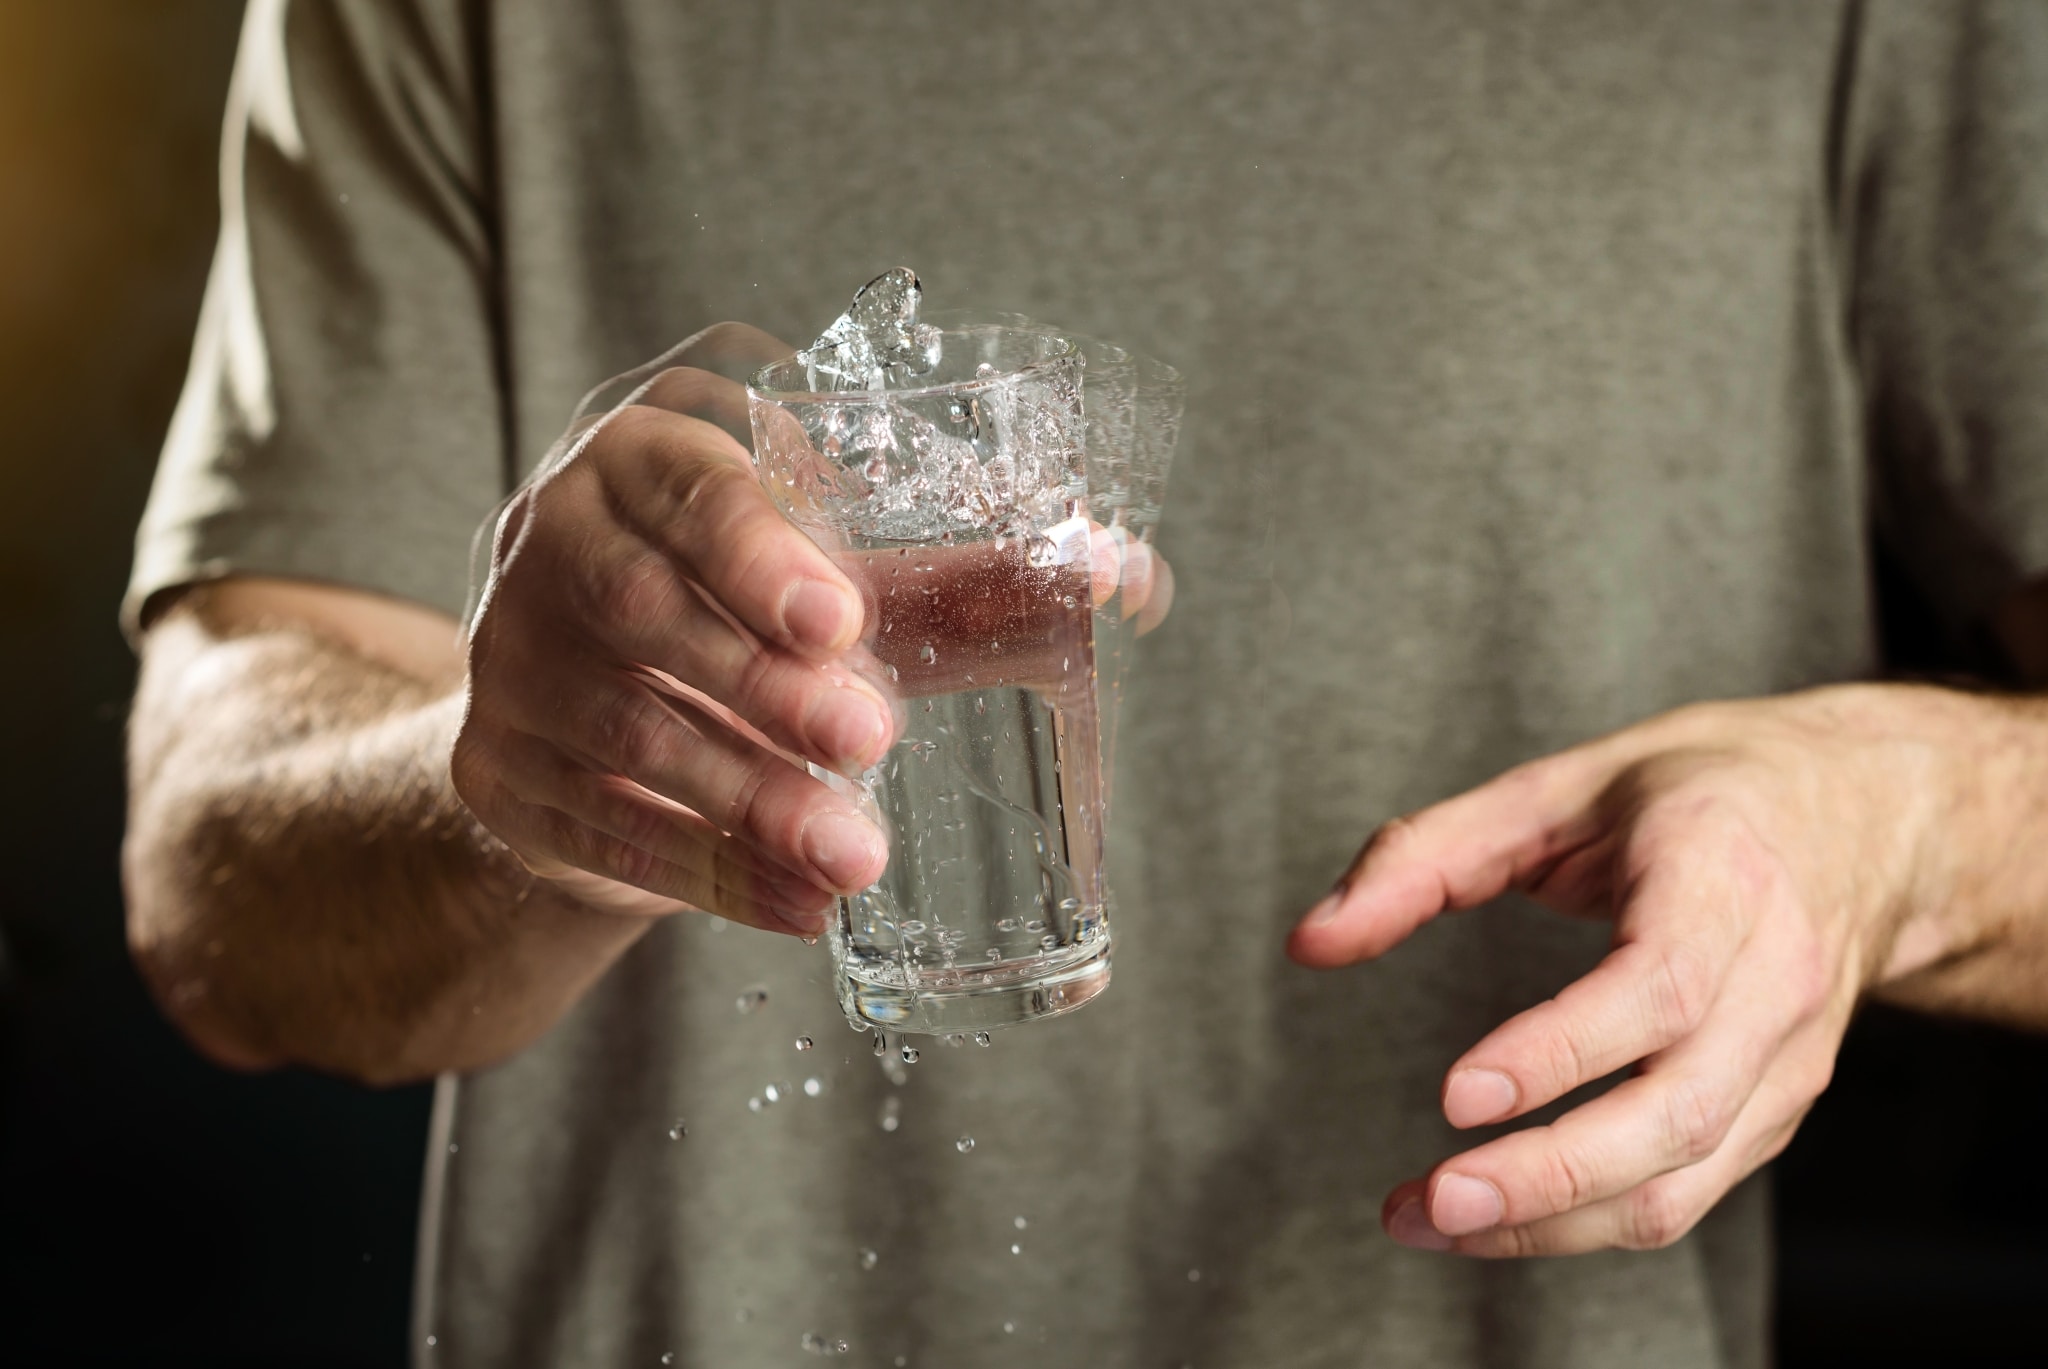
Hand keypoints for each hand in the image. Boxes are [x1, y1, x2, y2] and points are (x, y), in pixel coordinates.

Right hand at [454, 325, 1170, 937]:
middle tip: (870, 739)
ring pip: (624, 729)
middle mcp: (556, 539)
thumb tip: (1127, 577)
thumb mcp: (830, 563)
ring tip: (853, 856)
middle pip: (644, 608)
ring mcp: (511, 656)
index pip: (692, 486)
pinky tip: (797, 906)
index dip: (758, 551)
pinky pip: (600, 826)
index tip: (839, 620)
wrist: (588, 687)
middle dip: (762, 685)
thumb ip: (957, 570)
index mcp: (648, 456)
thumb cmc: (740, 597)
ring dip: (746, 801)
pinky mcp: (496, 766)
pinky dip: (706, 874)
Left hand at [1287, 686, 1979, 1255]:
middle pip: (1674, 1112)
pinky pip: (1686, 1192)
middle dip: (1548, 1176)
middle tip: (1430, 1201)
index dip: (1561, 1051)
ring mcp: (1789, 1058)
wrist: (1866, 819)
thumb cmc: (1701, 793)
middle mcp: (1775, 979)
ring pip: (1683, 1178)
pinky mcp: (1776, 1109)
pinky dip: (1585, 1222)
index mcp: (1722, 876)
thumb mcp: (1557, 786)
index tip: (1460, 1095)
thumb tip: (1311, 939)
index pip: (1657, 988)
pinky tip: (1494, 1218)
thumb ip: (1425, 856)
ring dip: (1553, 1223)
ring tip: (1428, 1221)